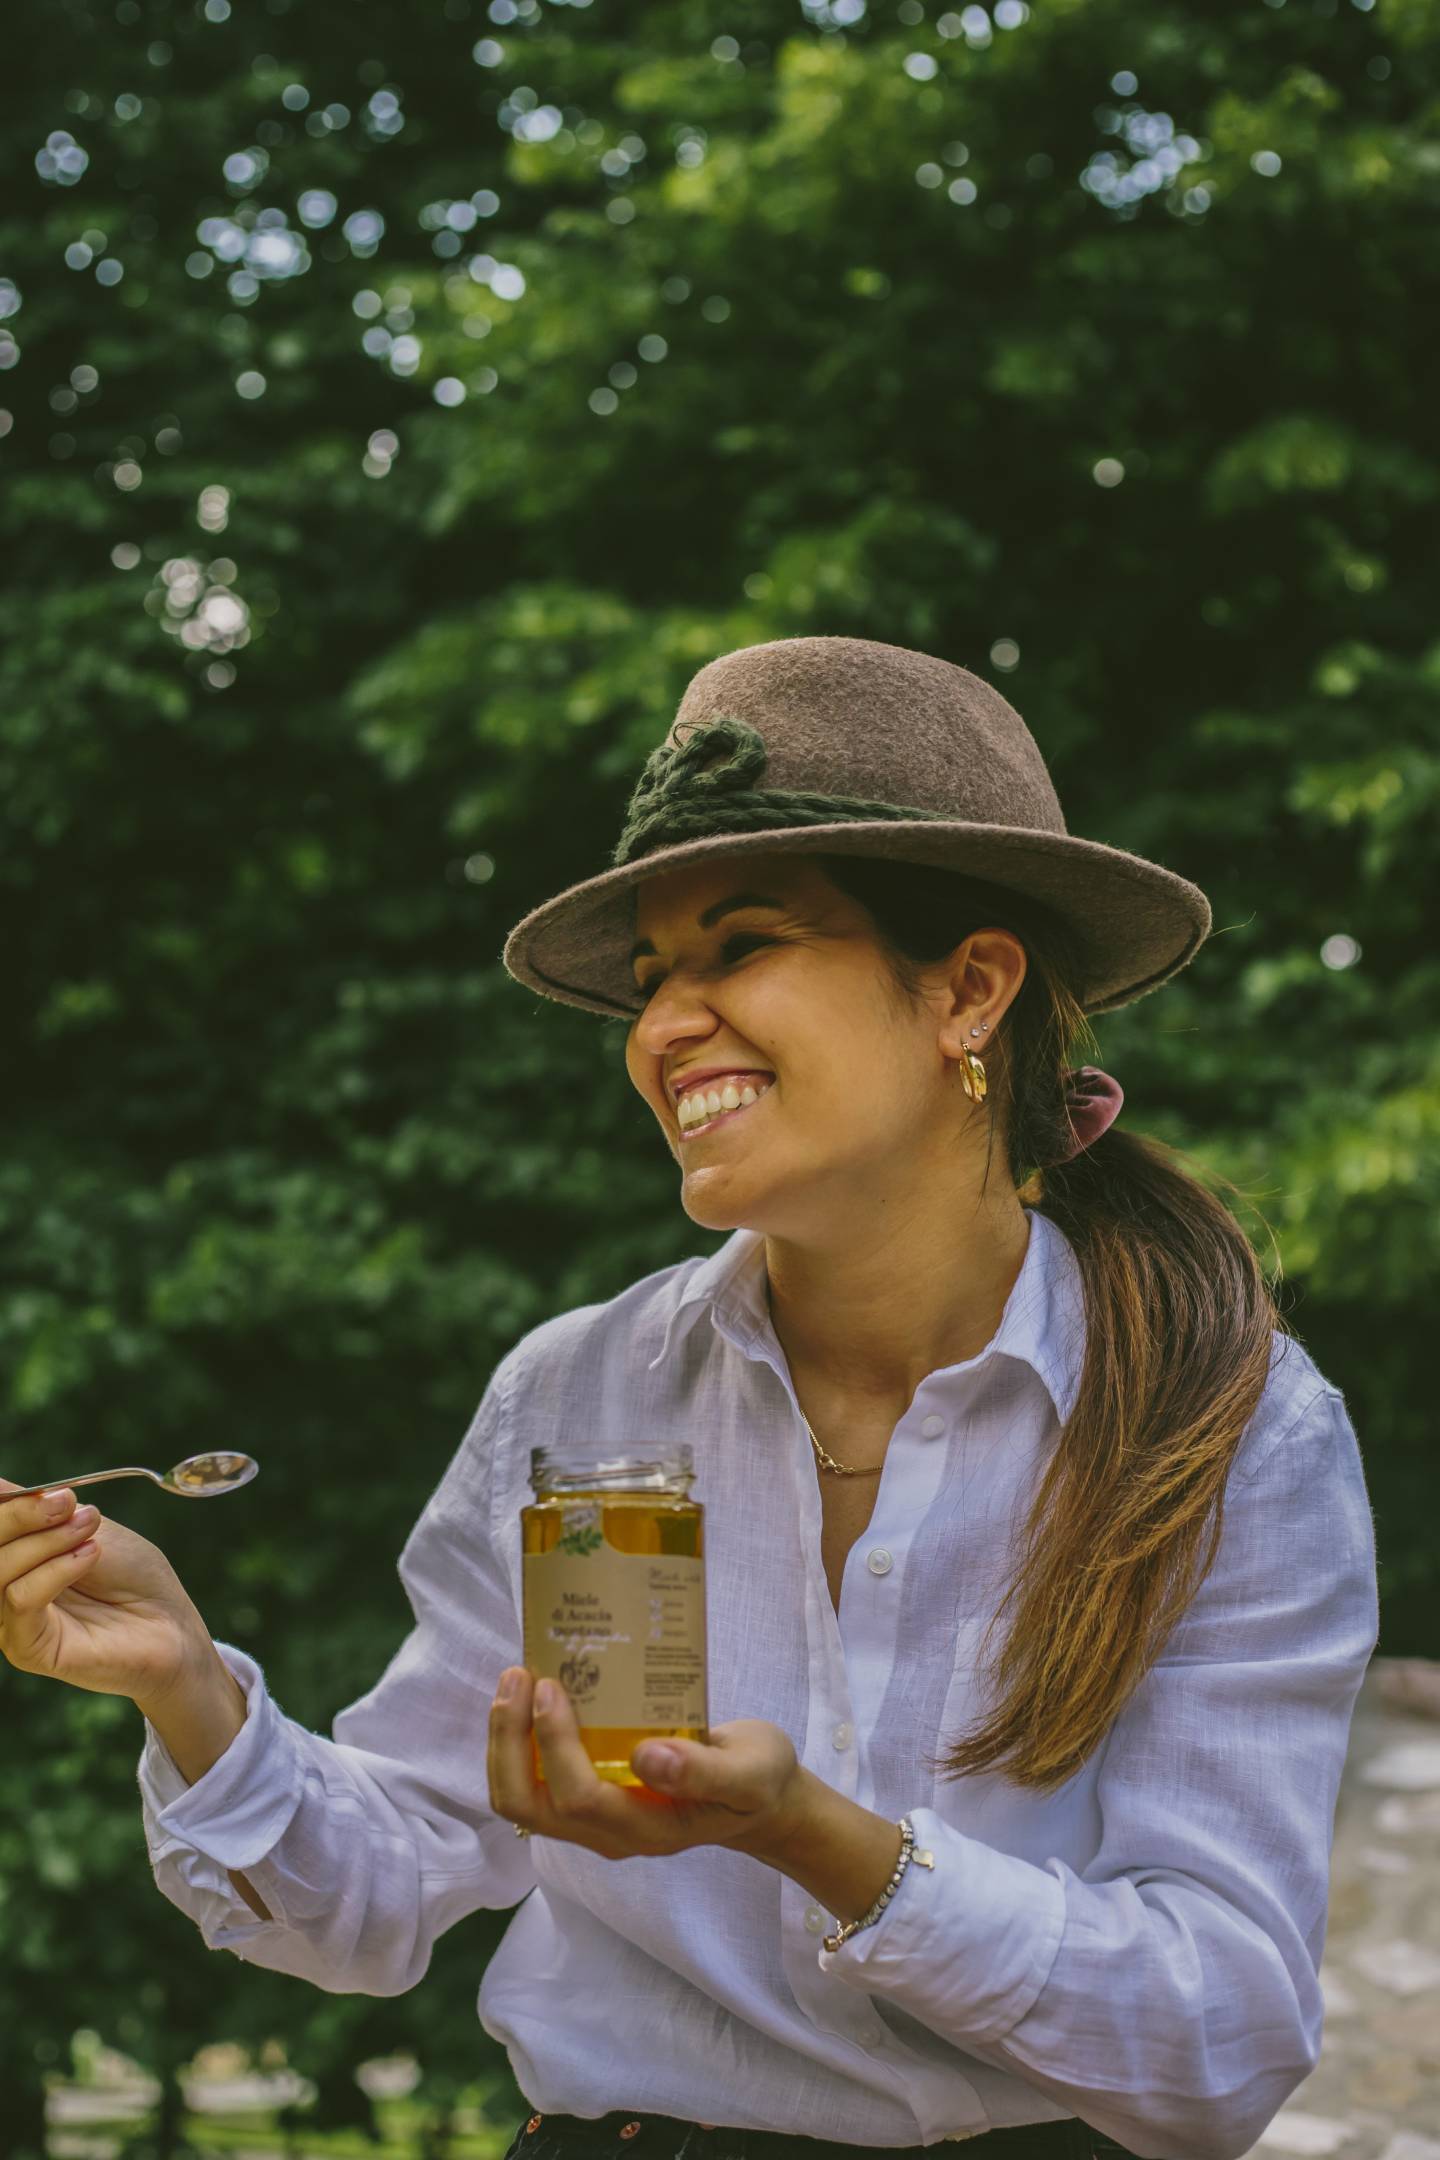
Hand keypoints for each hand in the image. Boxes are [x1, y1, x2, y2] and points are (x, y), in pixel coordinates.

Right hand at [0, 1477, 212, 1707]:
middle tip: (66, 1502)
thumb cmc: (131, 1573)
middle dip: (19, 1516)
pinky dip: (55, 1570)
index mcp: (14, 1557)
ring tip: (89, 1530)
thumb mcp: (84, 1527)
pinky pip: (21, 1601)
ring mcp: (11, 1622)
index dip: (8, 1506)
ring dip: (46, 1542)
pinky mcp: (28, 1648)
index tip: (51, 1490)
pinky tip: (90, 1556)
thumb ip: (38, 1511)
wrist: (170, 1620)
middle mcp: (3, 1590)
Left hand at [488, 1666, 809, 1861]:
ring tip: (515, 1681)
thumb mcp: (751, 1773)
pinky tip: (530, 1699)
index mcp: (649, 1828)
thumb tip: (644, 1757)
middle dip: (510, 1742)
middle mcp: (612, 1833)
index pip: (580, 1800)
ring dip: (506, 1742)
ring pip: (523, 1800)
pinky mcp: (591, 1802)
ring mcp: (597, 1822)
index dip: (554, 1745)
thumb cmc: (756, 1780)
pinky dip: (519, 1744)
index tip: (552, 1685)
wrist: (762, 1798)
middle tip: (518, 1676)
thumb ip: (704, 1772)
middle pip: (532, 1807)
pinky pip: (535, 1785)